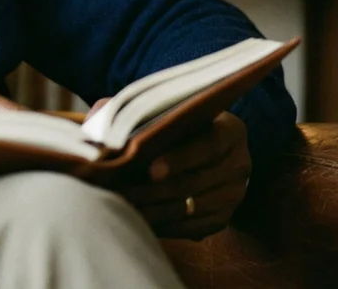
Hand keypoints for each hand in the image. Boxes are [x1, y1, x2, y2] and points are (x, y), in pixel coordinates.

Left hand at [109, 106, 251, 240]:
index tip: (151, 170)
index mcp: (230, 130)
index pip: (209, 144)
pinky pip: (195, 227)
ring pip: (194, 208)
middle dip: (157, 190)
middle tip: (123, 193)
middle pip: (198, 181)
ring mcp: (235, 193)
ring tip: (125, 207)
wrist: (199, 151)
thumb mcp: (158, 110)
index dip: (180, 158)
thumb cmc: (172, 125)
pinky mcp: (224, 217)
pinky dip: (166, 226)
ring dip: (157, 211)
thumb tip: (97, 119)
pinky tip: (140, 220)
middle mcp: (240, 163)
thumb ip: (132, 110)